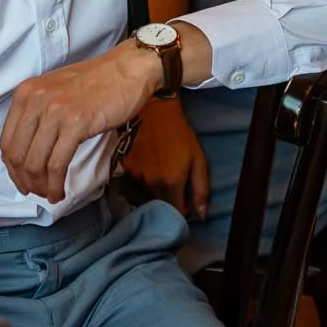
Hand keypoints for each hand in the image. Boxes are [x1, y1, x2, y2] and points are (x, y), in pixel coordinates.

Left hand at [0, 40, 161, 203]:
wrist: (127, 69)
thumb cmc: (96, 82)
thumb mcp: (54, 91)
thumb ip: (38, 115)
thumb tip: (28, 152)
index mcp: (26, 93)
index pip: (6, 141)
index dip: (12, 168)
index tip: (22, 180)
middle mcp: (35, 100)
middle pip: (18, 155)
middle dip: (24, 180)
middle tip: (36, 192)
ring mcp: (55, 111)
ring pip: (35, 162)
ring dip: (41, 186)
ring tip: (50, 194)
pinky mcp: (76, 123)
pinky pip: (57, 164)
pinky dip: (55, 184)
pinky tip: (60, 191)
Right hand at [123, 98, 208, 220]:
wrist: (154, 111)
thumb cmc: (180, 135)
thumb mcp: (198, 159)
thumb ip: (201, 189)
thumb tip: (201, 216)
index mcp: (172, 182)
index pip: (176, 212)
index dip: (182, 209)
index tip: (185, 201)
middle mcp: (152, 183)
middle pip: (160, 205)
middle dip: (168, 201)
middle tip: (174, 186)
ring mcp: (136, 176)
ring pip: (146, 195)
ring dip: (154, 191)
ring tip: (160, 173)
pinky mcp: (125, 167)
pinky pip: (135, 183)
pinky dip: (142, 180)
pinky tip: (148, 166)